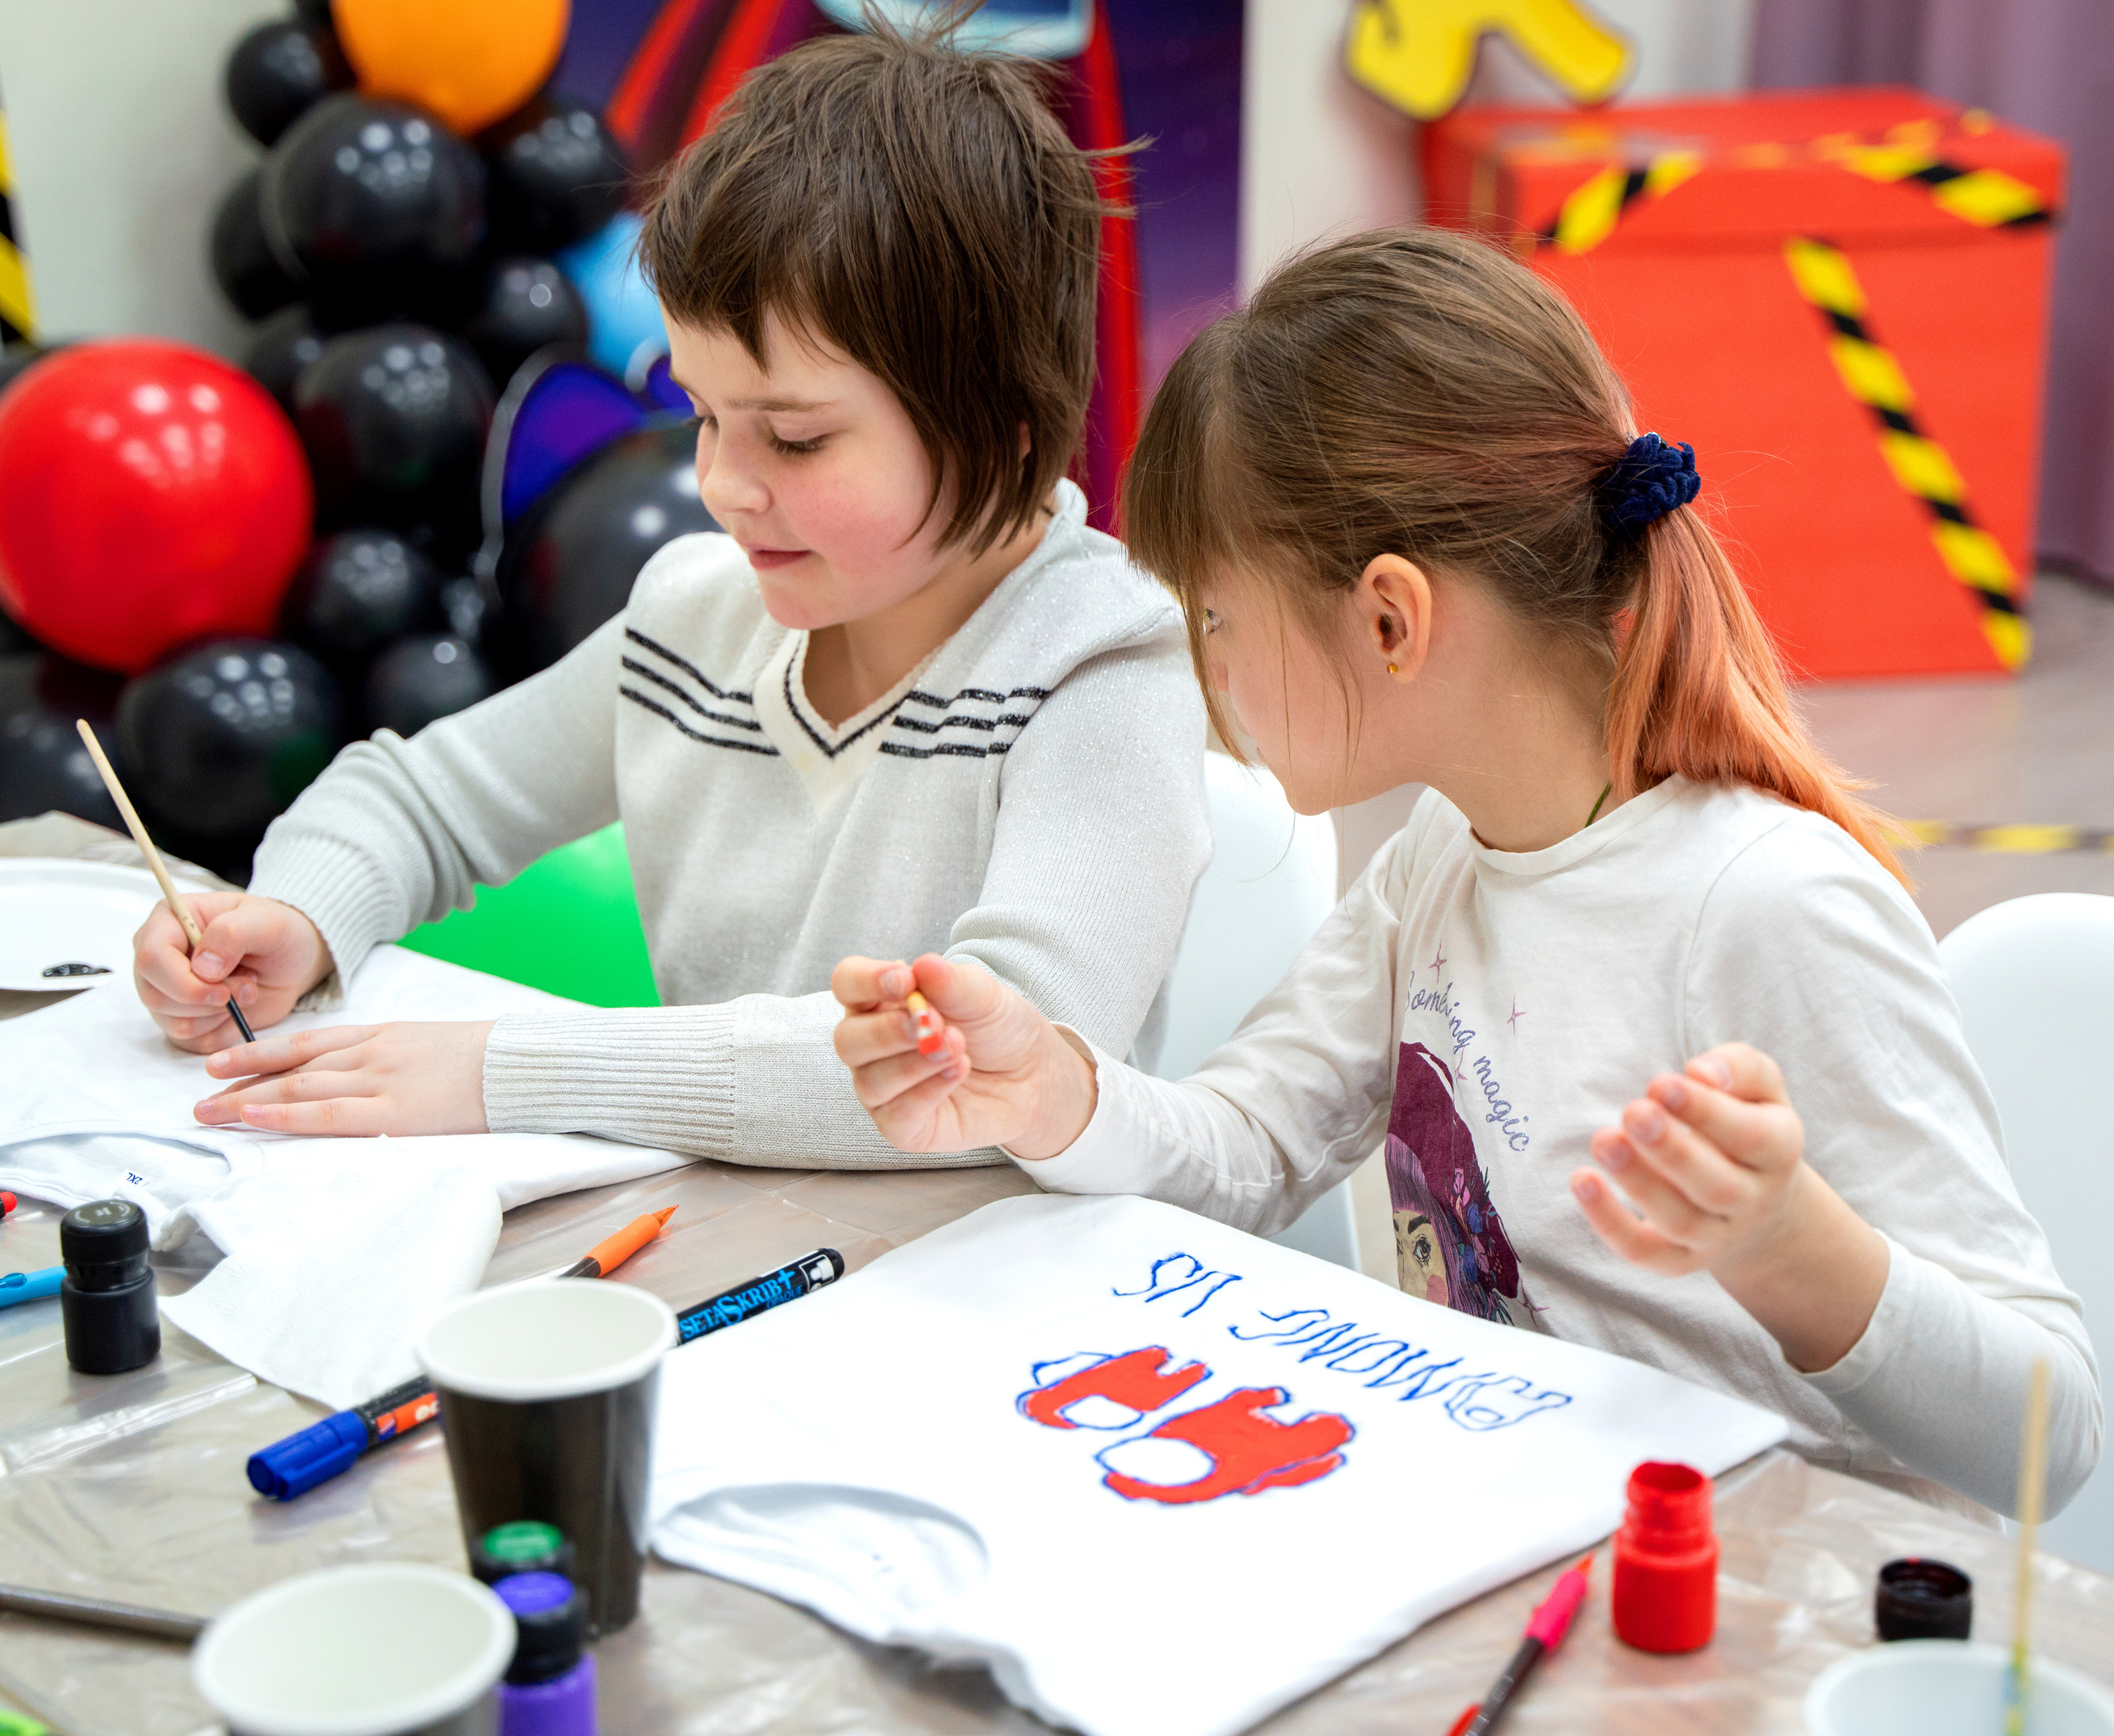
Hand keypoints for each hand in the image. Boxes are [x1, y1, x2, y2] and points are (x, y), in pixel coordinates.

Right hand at [133, 892, 331, 1053]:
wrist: (291, 961)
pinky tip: (240, 1009)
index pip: (151, 959)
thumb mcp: (267, 922)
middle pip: (156, 997)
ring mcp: (166, 990)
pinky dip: (223, 1032)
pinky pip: (191, 1042)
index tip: (223, 990)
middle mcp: (159, 958)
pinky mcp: (182, 1018)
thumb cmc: (276, 932)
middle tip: (247, 986)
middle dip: (208, 1002)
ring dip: (219, 1016)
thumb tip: (202, 968)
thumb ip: (232, 934)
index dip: (184, 982)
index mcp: (169, 921)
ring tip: (247, 990)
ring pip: (173, 1023)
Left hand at [192, 1021, 494, 1136]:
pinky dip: (286, 1115)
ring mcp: (378, 1081)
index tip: (225, 1066)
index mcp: (383, 1035)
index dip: (261, 1055)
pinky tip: (255, 1117)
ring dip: (247, 1100)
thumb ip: (398, 1055)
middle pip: (292, 1068)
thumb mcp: (435, 1043)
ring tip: (208, 1113)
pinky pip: (327, 1112)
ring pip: (298, 1088)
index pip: (308, 1045)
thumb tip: (372, 1074)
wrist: (520, 1062)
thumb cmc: (487, 1058)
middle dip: (241, 1082)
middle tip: (200, 1097)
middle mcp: (370, 1053)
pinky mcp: (392, 1112)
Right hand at [830, 953, 1096, 1158]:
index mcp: (880, 1001)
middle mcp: (871, 1046)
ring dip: (916, 1063)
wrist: (1031, 1072)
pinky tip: (958, 1072)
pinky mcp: (902, 1126)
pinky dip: (928, 1092)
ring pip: (871, 1081)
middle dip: (888, 1031)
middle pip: (847, 1039)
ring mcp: (883, 1088)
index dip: (866, 980)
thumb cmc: (995, 1027)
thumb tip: (924, 965)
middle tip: (935, 1023)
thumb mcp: (982, 995)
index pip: (847, 984)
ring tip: (959, 1047)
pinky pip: (897, 1115)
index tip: (904, 979)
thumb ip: (951, 982)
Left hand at [1570, 1041, 1887, 1371]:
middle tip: (1633, 1111)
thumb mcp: (1762, 1088)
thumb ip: (1740, 1068)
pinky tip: (1581, 1181)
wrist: (1761, 1204)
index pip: (1749, 1136)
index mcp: (1778, 1151)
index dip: (1705, 1111)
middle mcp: (1752, 1200)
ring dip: (1638, 1182)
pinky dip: (1610, 1223)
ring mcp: (1716, 1235)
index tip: (1660, 1083)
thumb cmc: (1748, 1122)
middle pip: (1716, 1186)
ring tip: (1604, 1140)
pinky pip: (1645, 1252)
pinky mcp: (1679, 1259)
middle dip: (1671, 1149)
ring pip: (1680, 1220)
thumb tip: (1701, 1072)